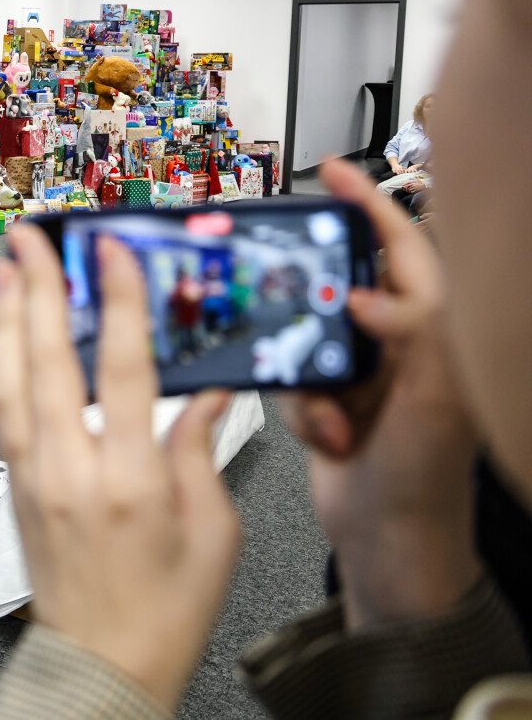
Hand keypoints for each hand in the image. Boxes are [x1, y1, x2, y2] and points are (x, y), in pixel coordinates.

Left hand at [0, 225, 239, 712]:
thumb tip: (202, 394)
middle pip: (47, 359)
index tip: (112, 251)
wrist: (101, 666)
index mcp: (131, 481)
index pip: (121, 369)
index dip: (117, 301)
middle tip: (33, 236)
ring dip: (8, 314)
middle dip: (37, 287)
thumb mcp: (213, 533)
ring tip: (8, 265)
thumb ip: (201, 453)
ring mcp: (34, 476)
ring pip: (10, 378)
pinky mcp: (15, 484)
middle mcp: (71, 470)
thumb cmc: (163, 611)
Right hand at [279, 160, 479, 629]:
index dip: (368, 204)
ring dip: (305, 373)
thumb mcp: (434, 399)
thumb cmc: (426, 481)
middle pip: (339, 284)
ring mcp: (360, 372)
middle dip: (311, 296)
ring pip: (303, 332)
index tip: (332, 173)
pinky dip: (299, 408)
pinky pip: (288, 377)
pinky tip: (327, 435)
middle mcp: (398, 344)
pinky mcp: (325, 399)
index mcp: (436, 331)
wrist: (389, 547)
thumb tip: (365, 292)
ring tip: (329, 407)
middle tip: (283, 288)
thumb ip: (413, 329)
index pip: (402, 247)